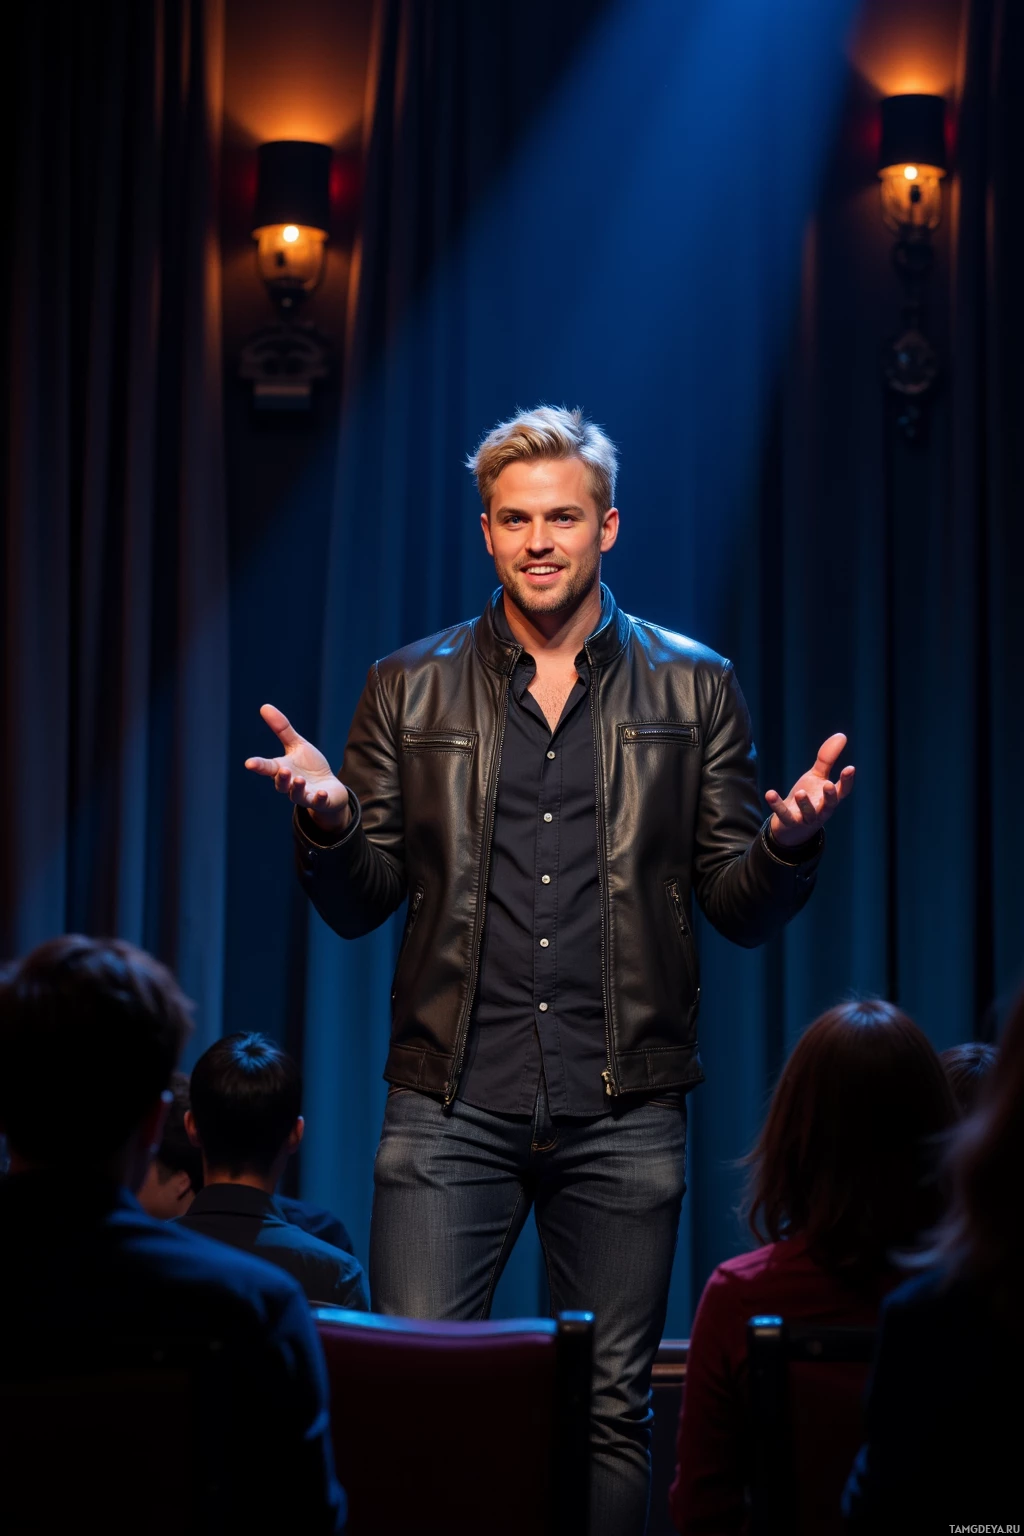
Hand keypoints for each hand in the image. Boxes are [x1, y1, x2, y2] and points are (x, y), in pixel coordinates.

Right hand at [244, 704, 349, 830]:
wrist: (329, 789)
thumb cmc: (309, 766)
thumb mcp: (297, 745)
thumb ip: (282, 729)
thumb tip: (264, 706)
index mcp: (282, 769)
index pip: (267, 767)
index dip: (258, 765)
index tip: (249, 763)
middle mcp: (290, 784)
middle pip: (281, 784)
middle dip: (280, 778)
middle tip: (282, 770)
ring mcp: (305, 794)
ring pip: (296, 795)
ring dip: (297, 787)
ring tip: (299, 779)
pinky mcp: (320, 801)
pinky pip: (317, 802)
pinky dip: (318, 798)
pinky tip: (321, 793)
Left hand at [765, 732, 854, 847]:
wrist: (791, 824)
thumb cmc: (809, 797)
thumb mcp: (817, 776)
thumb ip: (827, 759)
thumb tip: (842, 735)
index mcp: (830, 798)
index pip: (843, 791)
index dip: (847, 781)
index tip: (850, 768)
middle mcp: (822, 810)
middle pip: (829, 805)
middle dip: (830, 796)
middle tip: (828, 784)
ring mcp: (806, 818)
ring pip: (808, 814)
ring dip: (805, 804)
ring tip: (800, 792)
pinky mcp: (789, 822)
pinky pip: (784, 814)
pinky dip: (777, 805)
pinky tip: (770, 793)